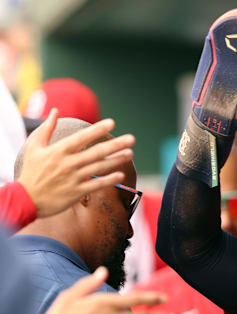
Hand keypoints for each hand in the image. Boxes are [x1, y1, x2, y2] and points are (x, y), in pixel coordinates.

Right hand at [17, 109, 135, 217]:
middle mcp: (68, 164)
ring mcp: (73, 178)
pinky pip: (96, 185)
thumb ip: (47, 128)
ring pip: (99, 167)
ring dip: (116, 160)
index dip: (97, 130)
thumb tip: (55, 111)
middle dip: (115, 144)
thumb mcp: (34, 147)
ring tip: (130, 153)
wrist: (25, 200)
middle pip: (96, 152)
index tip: (112, 122)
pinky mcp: (76, 192)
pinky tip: (121, 175)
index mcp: (58, 151)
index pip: (81, 138)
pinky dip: (108, 180)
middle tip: (131, 139)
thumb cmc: (31, 172)